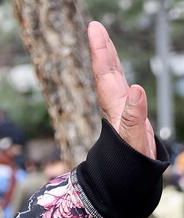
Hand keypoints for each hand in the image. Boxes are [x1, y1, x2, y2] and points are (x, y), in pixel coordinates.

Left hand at [88, 22, 156, 158]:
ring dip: (107, 58)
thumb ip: (134, 116)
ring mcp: (120, 107)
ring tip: (102, 40)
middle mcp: (115, 104)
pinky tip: (115, 66)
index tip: (94, 30)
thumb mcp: (134, 138)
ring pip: (113, 77)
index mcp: (115, 106)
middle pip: (107, 71)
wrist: (126, 176)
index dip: (101, 51)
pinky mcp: (127, 112)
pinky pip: (121, 85)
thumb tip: (136, 89)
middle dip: (102, 49)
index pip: (105, 73)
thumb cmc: (129, 160)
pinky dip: (118, 71)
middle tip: (95, 27)